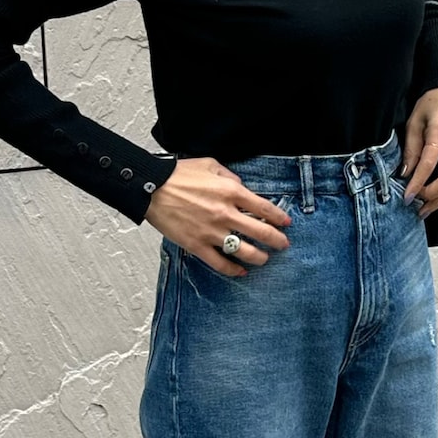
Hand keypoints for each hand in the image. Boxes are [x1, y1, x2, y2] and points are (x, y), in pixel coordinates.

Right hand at [144, 157, 291, 277]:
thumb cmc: (178, 175)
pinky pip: (220, 263)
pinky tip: (240, 271)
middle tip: (283, 244)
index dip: (279, 217)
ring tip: (264, 259)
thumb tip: (242, 187)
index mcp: (231, 192)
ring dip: (259, 257)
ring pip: (244, 251)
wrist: (151, 188)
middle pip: (261, 232)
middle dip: (277, 240)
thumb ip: (230, 177)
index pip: (264, 208)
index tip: (286, 223)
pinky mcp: (197, 245)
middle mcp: (225, 213)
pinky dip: (233, 270)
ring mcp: (212, 232)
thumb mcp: (210, 165)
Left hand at [399, 86, 437, 217]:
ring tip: (424, 208)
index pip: (428, 166)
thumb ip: (411, 148)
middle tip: (416, 207)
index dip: (417, 184)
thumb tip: (405, 172)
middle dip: (432, 198)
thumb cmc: (435, 99)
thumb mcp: (415, 120)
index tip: (406, 197)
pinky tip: (434, 195)